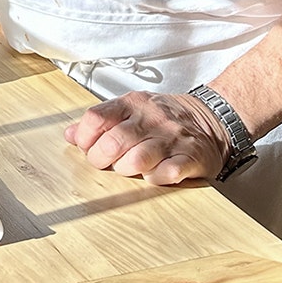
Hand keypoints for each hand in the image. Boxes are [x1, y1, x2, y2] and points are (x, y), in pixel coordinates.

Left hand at [63, 90, 229, 184]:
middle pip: (114, 141)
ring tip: (128, 168)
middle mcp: (152, 118)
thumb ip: (100, 122)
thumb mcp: (130, 111)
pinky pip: (167, 173)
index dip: (84, 138)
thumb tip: (69, 134)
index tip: (85, 147)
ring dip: (126, 169)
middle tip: (103, 163)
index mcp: (133, 104)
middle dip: (101, 158)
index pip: (96, 117)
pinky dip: (155, 178)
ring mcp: (172, 138)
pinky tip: (154, 174)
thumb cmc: (164, 119)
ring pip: (138, 159)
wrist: (212, 119)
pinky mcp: (191, 157)